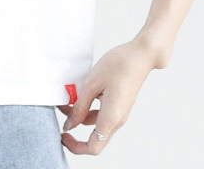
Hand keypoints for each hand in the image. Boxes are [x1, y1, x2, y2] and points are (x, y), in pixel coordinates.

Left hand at [57, 39, 157, 155]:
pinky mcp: (120, 105)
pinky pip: (102, 114)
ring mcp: (120, 113)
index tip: (63, 135)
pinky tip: (81, 94)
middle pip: (96, 139)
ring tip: (68, 99)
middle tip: (63, 119)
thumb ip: (79, 106)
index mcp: (111, 117)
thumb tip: (70, 124)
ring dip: (81, 116)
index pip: (93, 147)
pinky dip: (89, 109)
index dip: (75, 146)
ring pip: (97, 125)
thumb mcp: (92, 84)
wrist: (140, 55)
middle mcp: (117, 120)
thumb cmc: (119, 65)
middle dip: (76, 133)